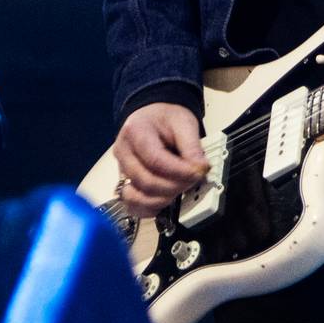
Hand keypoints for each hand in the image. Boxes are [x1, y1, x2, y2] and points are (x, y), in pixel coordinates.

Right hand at [110, 102, 208, 217]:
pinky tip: (166, 201)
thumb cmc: (166, 117)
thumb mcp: (184, 122)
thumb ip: (192, 147)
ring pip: (136, 197)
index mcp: (135, 131)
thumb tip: (201, 169)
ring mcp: (122, 170)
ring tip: (181, 190)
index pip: (155, 160)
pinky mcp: (125, 183)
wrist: (153, 114)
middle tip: (194, 181)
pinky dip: (150, 208)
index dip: (179, 172)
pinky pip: (132, 204)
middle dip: (174, 186)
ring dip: (162, 200)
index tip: (198, 173)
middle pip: (145, 181)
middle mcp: (123, 152)